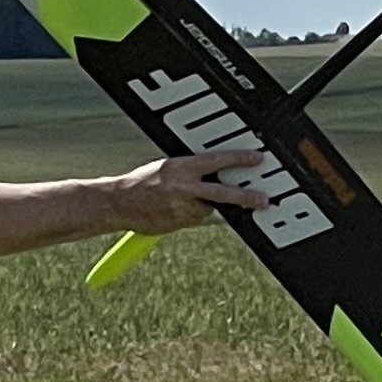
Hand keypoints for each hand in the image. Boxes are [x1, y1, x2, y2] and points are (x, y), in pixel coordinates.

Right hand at [111, 145, 272, 234]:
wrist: (119, 203)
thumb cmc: (142, 182)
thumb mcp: (168, 167)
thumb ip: (191, 170)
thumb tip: (213, 172)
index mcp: (181, 167)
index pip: (217, 160)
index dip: (239, 159)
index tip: (257, 159)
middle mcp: (184, 187)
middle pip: (223, 194)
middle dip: (246, 197)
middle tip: (262, 200)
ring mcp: (182, 208)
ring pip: (208, 208)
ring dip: (204, 204)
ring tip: (181, 198)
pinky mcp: (179, 223)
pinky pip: (196, 218)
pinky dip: (192, 214)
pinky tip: (174, 208)